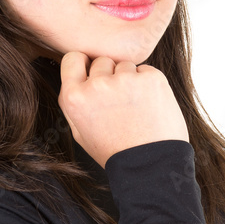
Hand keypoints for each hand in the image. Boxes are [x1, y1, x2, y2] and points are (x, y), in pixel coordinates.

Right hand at [57, 51, 188, 169]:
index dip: (83, 64)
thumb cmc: (115, 151)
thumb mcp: (80, 133)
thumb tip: (76, 78)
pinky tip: (149, 106)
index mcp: (75, 98)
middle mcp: (97, 85)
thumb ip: (74, 102)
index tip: (91, 72)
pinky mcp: (151, 79)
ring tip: (135, 108)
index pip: (73, 58)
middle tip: (118, 102)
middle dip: (109, 75)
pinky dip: (148, 84)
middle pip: (101, 61)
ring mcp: (125, 80)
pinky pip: (146, 71)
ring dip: (130, 80)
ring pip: (125, 66)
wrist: (150, 165)